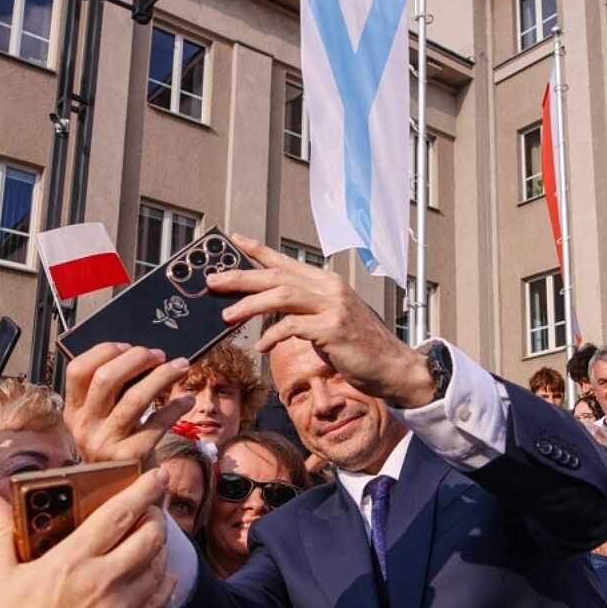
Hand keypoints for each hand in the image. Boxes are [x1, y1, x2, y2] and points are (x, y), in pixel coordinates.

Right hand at [0, 472, 175, 607]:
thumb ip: (1, 531)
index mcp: (70, 562)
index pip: (120, 515)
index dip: (144, 490)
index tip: (158, 475)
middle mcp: (100, 584)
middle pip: (149, 537)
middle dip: (156, 516)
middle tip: (152, 508)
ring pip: (158, 567)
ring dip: (160, 547)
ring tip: (151, 538)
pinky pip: (156, 601)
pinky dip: (162, 582)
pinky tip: (160, 575)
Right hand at [63, 343, 193, 466]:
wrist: (125, 494)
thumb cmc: (119, 448)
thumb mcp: (101, 422)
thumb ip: (110, 394)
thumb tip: (140, 356)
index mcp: (74, 413)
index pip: (77, 371)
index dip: (103, 352)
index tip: (128, 346)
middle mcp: (86, 427)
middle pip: (105, 378)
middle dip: (136, 359)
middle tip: (159, 355)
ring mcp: (107, 443)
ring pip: (135, 398)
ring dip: (162, 376)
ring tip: (181, 366)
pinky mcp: (132, 455)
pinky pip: (158, 422)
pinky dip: (177, 406)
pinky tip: (187, 399)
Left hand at [208, 235, 434, 407]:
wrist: (393, 367)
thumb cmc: (361, 348)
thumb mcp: (332, 320)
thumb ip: (307, 310)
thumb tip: (273, 309)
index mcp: (328, 283)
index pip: (287, 262)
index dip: (259, 251)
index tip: (234, 240)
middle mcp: (330, 288)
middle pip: (277, 276)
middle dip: (241, 277)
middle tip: (213, 282)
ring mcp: (333, 307)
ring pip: (282, 296)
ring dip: (249, 305)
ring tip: (227, 315)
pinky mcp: (333, 330)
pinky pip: (293, 327)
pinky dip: (272, 335)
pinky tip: (260, 346)